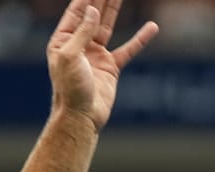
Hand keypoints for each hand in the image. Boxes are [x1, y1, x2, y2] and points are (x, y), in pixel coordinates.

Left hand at [47, 0, 158, 130]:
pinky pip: (128, 49)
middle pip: (92, 14)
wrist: (81, 117)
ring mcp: (95, 55)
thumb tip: (92, 9)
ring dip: (115, 7)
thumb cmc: (69, 89)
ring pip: (107, 25)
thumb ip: (81, 32)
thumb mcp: (70, 57)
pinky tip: (152, 27)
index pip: (76, 11)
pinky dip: (141, 39)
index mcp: (63, 41)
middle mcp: (78, 45)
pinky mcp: (110, 67)